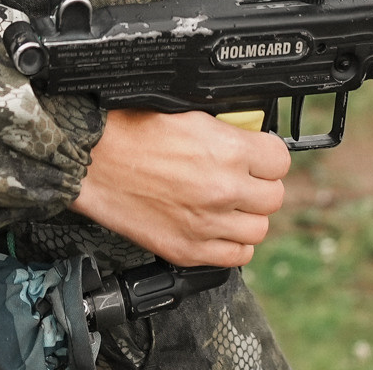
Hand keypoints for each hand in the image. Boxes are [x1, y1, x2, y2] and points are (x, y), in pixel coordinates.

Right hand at [69, 108, 290, 267]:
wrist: (92, 161)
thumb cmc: (132, 132)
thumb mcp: (190, 115)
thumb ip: (228, 132)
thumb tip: (250, 138)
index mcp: (227, 150)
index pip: (280, 161)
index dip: (268, 157)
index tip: (259, 157)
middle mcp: (223, 189)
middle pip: (273, 197)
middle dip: (260, 186)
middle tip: (244, 179)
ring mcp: (207, 224)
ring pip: (259, 230)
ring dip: (248, 216)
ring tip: (230, 205)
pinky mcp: (188, 249)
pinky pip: (236, 256)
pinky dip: (232, 243)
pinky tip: (218, 227)